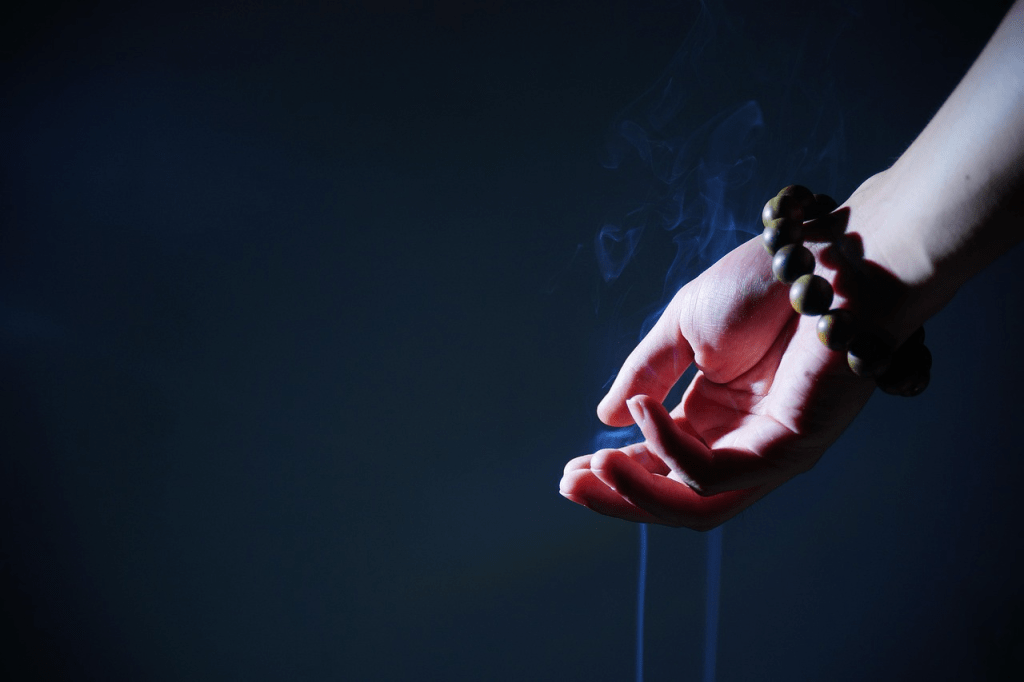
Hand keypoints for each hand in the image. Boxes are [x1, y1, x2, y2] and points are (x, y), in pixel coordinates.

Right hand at [559, 202, 886, 529]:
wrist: (827, 257)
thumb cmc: (764, 283)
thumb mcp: (684, 328)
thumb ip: (647, 372)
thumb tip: (606, 415)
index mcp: (717, 413)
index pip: (660, 461)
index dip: (615, 469)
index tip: (569, 468)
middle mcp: (742, 440)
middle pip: (674, 496)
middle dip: (617, 496)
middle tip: (568, 484)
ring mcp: (769, 451)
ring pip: (696, 505)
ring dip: (638, 494)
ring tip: (593, 468)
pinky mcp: (791, 449)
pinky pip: (717, 474)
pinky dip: (671, 451)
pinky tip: (644, 414)